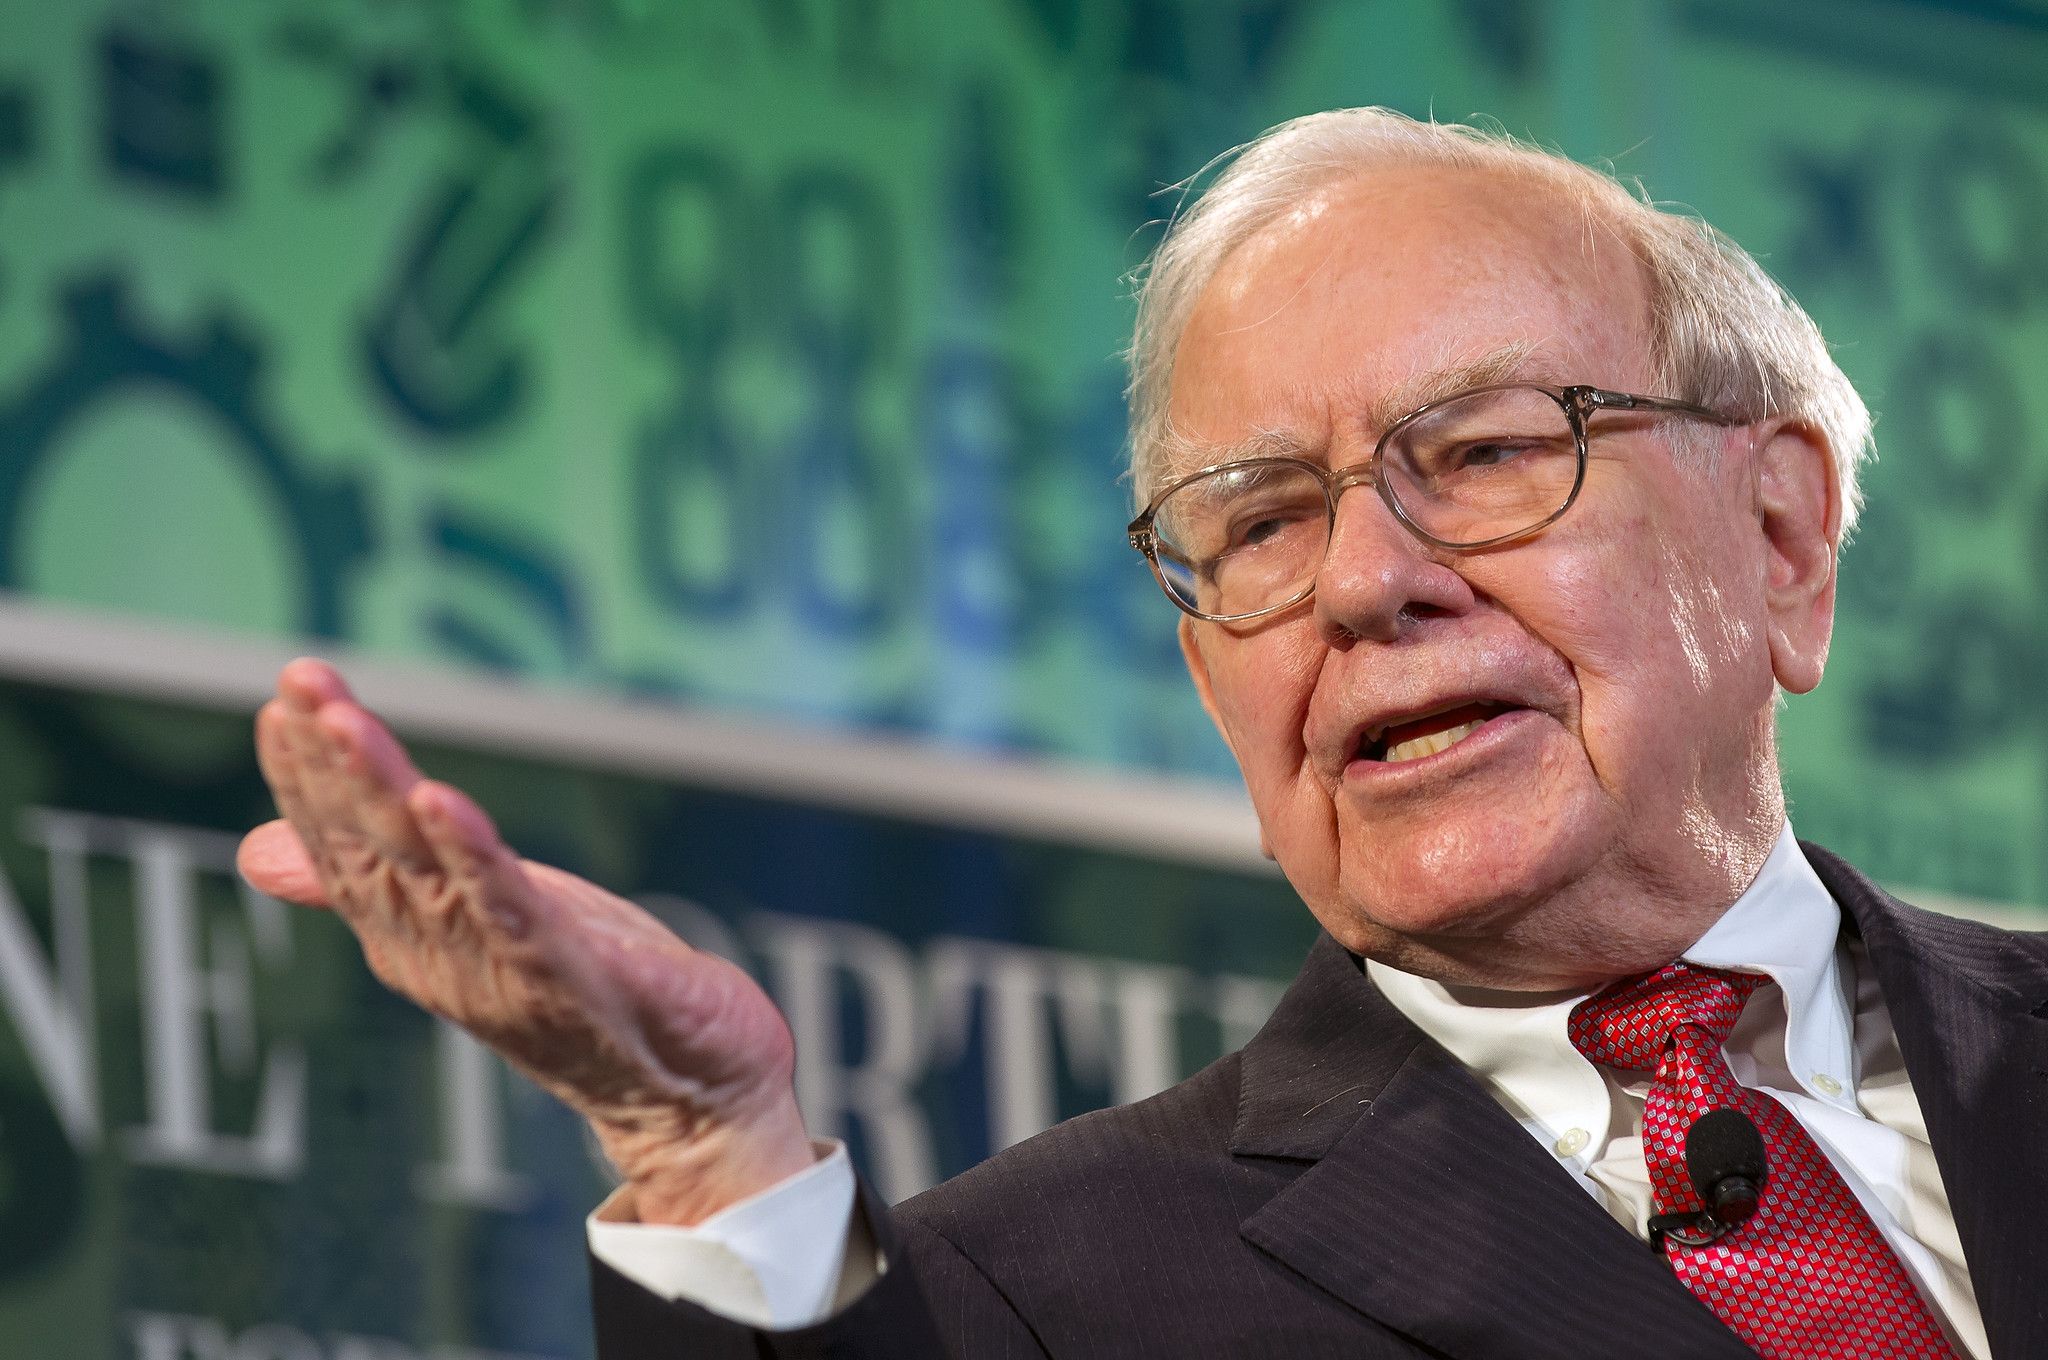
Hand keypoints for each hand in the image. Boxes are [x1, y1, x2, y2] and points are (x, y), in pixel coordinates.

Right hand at [237, 658, 816, 1223]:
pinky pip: (511, 913)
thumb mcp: (470, 918)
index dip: (309, 774)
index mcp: (412, 938)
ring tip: (344, 723)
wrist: (688, 1091)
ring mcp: (500, 972)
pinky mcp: (572, 980)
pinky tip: (440, 802)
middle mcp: (439, 959)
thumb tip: (258, 848)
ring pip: (426, 870)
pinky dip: (472, 858)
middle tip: (298, 684)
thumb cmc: (583, 996)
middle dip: (331, 765)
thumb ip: (377, 879)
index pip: (344, 846)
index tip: (283, 696)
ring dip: (382, 792)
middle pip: (373, 850)